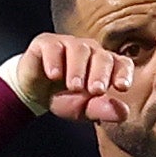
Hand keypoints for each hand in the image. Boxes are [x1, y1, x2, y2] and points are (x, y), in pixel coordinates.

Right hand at [11, 30, 143, 123]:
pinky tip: (54, 75)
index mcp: (104, 65)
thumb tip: (123, 114)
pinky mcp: (46, 42)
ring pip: (79, 49)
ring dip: (78, 69)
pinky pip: (53, 47)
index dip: (123, 73)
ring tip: (74, 86)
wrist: (32, 93)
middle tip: (96, 90)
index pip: (121, 63)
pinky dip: (54, 61)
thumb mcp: (82, 110)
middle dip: (100, 73)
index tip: (122, 87)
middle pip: (101, 56)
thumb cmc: (63, 97)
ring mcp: (68, 44)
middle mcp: (90, 51)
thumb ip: (101, 110)